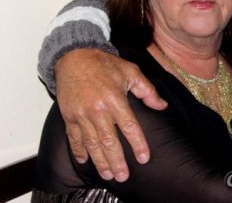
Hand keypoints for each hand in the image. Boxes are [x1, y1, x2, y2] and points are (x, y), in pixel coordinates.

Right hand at [54, 48, 167, 181]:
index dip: (137, 144)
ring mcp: (81, 114)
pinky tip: (85, 161)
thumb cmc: (105, 64)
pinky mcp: (69, 116)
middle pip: (109, 141)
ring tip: (108, 174)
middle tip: (123, 176)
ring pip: (92, 143)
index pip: (129, 127)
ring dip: (100, 161)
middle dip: (117, 160)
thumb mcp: (131, 72)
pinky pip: (74, 137)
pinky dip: (79, 151)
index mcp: (115, 99)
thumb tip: (162, 106)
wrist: (74, 56)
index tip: (143, 158)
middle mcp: (98, 109)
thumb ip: (148, 90)